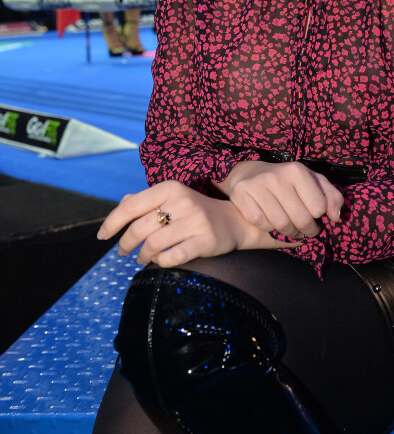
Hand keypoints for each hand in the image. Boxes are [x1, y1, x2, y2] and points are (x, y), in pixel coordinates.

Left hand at [97, 180, 254, 267]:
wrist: (234, 220)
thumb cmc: (195, 211)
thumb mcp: (173, 198)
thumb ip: (145, 200)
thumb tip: (119, 206)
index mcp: (170, 188)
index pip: (131, 205)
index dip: (112, 222)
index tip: (103, 236)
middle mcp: (183, 201)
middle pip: (139, 228)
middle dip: (125, 244)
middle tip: (123, 252)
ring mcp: (196, 221)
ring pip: (154, 245)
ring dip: (142, 256)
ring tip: (141, 258)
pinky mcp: (206, 240)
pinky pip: (172, 257)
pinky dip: (160, 262)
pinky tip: (159, 261)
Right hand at [217, 161, 343, 237]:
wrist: (251, 173)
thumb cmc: (288, 182)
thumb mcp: (313, 183)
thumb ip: (332, 197)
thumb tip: (336, 217)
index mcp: (297, 170)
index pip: (318, 208)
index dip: (318, 218)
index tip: (314, 217)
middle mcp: (277, 175)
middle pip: (300, 219)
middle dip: (305, 230)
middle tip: (303, 229)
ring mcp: (257, 183)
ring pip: (281, 224)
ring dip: (287, 232)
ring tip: (289, 227)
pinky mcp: (240, 193)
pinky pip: (260, 223)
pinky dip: (267, 227)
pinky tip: (269, 220)